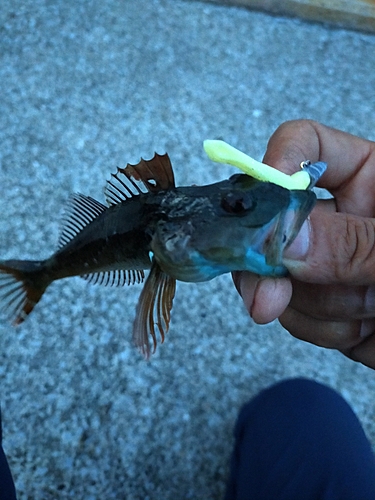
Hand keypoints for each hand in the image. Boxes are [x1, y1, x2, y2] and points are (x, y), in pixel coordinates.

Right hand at [233, 119, 374, 368]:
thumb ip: (356, 244)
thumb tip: (281, 240)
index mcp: (371, 178)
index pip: (307, 148)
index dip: (275, 165)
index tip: (258, 208)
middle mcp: (342, 215)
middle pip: (276, 221)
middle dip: (277, 263)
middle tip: (267, 299)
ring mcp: (329, 262)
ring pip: (282, 274)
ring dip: (321, 303)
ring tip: (372, 309)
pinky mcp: (327, 304)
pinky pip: (296, 314)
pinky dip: (325, 328)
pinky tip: (364, 327)